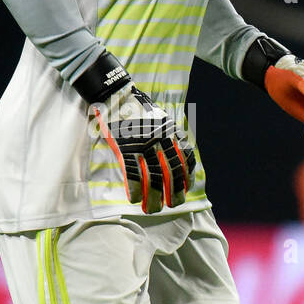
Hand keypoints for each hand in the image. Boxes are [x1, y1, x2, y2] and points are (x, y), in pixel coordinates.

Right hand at [92, 86, 195, 212]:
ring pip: (152, 177)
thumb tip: (172, 151)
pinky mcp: (125, 148)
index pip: (184, 158)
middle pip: (171, 172)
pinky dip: (134, 189)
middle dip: (174, 192)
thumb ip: (166, 133)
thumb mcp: (158, 117)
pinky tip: (134, 200)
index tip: (186, 189)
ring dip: (154, 197)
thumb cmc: (136, 107)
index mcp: (169, 132)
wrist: (116, 93)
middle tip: (173, 205)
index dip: (186, 176)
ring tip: (152, 209)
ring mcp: (142, 145)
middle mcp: (159, 140)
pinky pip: (132, 174)